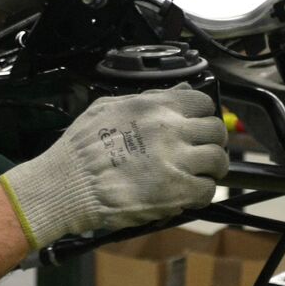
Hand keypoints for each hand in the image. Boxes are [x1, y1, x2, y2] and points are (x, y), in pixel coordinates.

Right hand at [0, 86, 227, 248]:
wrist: (67, 184)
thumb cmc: (80, 148)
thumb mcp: (109, 107)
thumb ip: (149, 99)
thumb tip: (180, 91)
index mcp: (155, 107)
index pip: (202, 103)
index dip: (202, 115)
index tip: (197, 127)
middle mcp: (170, 130)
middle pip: (216, 131)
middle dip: (211, 141)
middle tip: (201, 152)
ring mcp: (176, 161)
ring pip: (217, 161)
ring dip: (211, 168)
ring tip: (197, 174)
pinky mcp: (176, 192)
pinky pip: (206, 191)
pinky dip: (200, 193)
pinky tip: (186, 193)